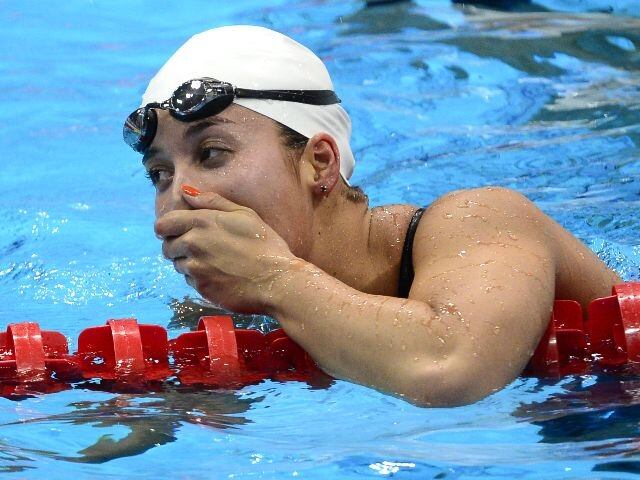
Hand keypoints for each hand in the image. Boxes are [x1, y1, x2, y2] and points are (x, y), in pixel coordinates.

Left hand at [154, 185, 296, 312]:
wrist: (276, 280)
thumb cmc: (264, 244)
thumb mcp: (244, 214)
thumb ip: (212, 201)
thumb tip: (185, 191)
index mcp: (202, 222)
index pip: (163, 224)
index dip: (167, 228)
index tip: (175, 231)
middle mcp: (192, 243)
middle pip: (167, 247)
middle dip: (178, 247)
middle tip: (200, 249)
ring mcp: (195, 268)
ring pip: (178, 265)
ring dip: (190, 263)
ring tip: (214, 263)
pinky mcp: (200, 288)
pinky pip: (190, 282)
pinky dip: (200, 279)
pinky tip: (219, 276)